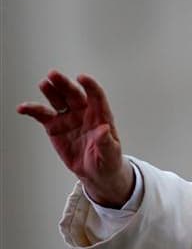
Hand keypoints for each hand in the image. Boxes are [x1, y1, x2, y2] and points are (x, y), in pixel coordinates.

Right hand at [17, 70, 133, 207]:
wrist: (95, 172)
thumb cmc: (108, 160)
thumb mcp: (111, 153)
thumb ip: (106, 141)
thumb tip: (104, 129)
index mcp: (101, 116)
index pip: (96, 96)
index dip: (90, 86)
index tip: (82, 78)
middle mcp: (83, 113)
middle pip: (73, 94)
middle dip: (64, 84)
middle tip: (54, 75)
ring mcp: (68, 118)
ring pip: (58, 100)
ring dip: (50, 91)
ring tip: (44, 84)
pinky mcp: (55, 126)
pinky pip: (42, 115)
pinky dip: (32, 110)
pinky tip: (23, 108)